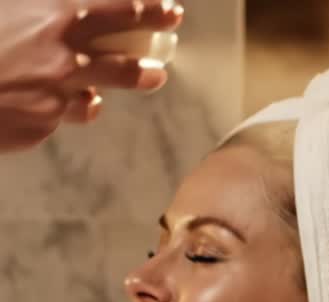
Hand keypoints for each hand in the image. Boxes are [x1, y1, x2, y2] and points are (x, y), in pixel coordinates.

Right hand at [0, 0, 183, 152]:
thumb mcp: (9, 6)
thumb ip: (42, 7)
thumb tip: (75, 7)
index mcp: (58, 17)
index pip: (121, 12)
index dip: (151, 12)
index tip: (172, 11)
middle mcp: (65, 57)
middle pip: (126, 64)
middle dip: (149, 65)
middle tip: (161, 65)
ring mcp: (56, 94)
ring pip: (95, 92)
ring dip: (120, 86)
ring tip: (146, 79)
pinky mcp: (43, 123)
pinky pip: (63, 112)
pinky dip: (62, 104)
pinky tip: (53, 97)